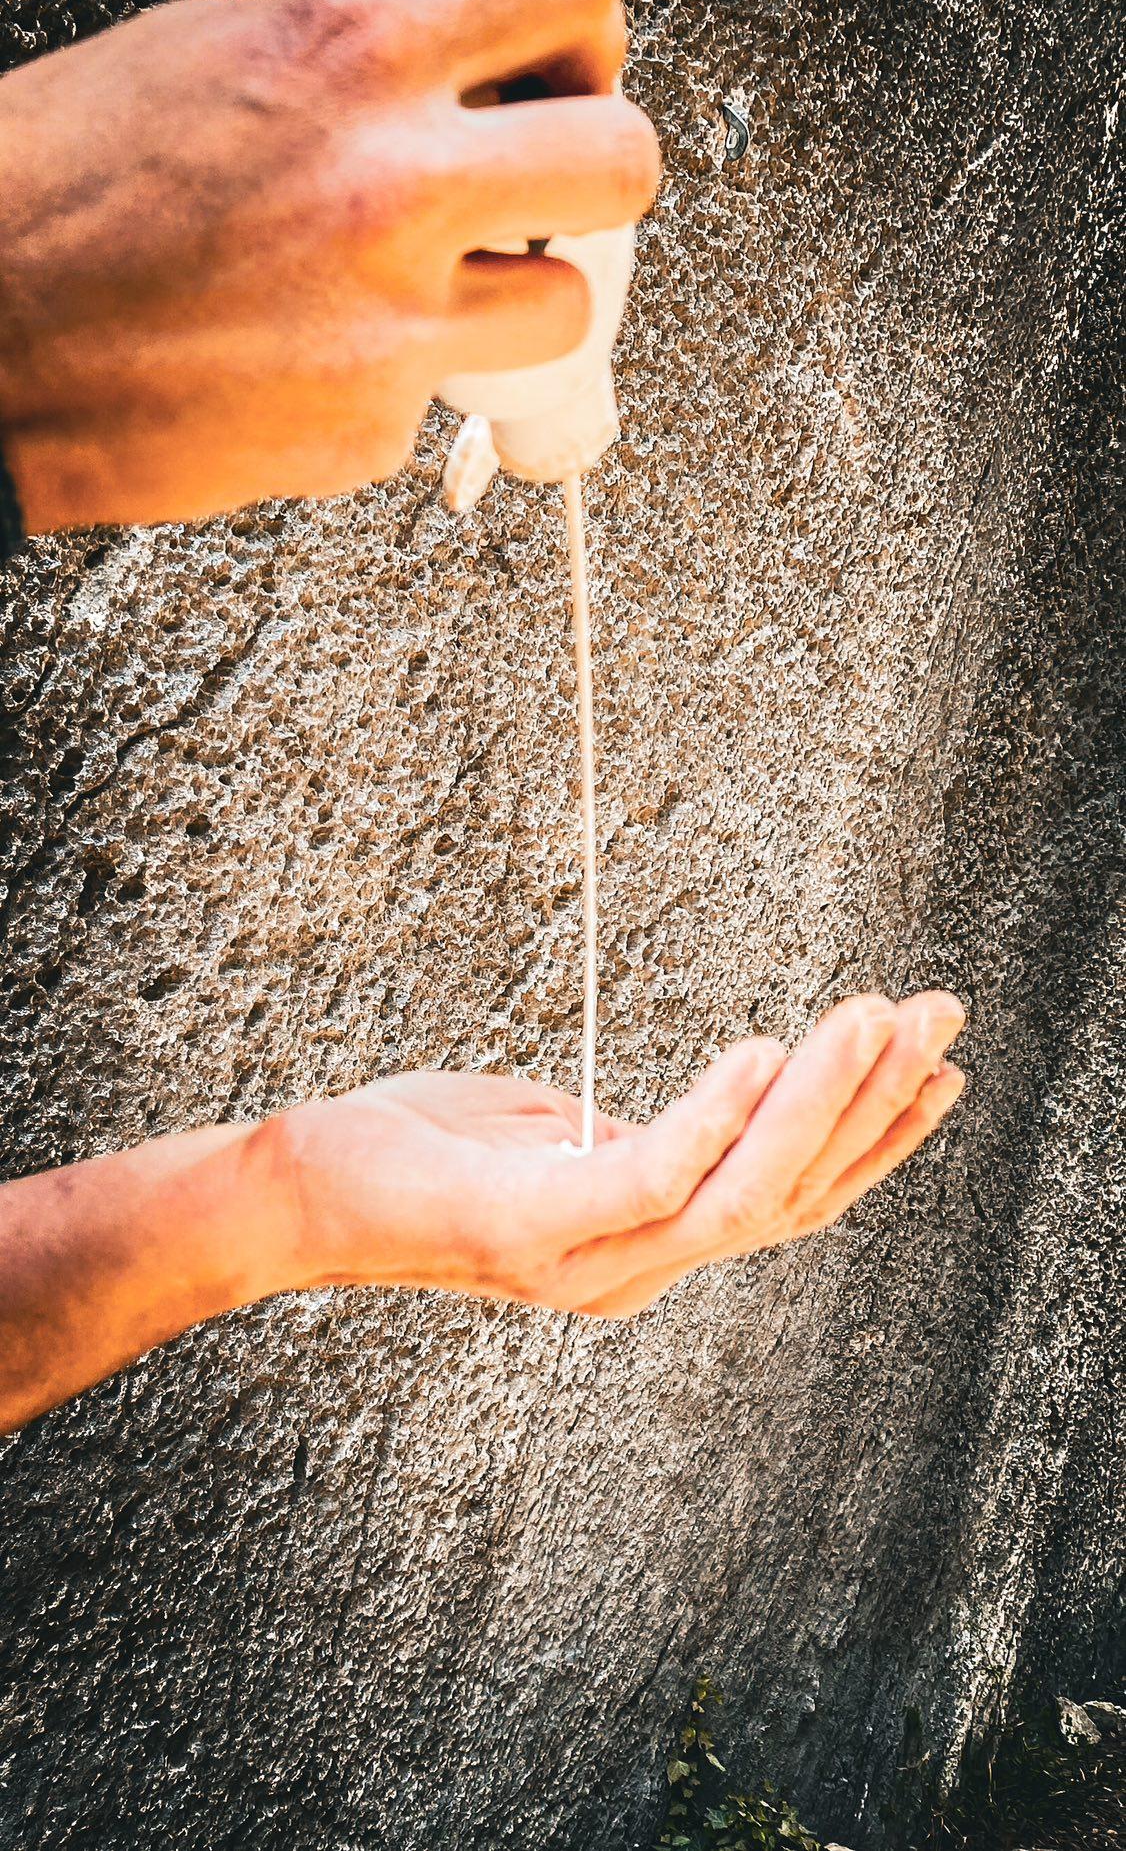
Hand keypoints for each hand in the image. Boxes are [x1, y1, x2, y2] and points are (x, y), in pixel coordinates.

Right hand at [0, 0, 658, 531]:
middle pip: (626, 161)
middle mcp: (390, 187)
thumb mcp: (200, 51)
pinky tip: (319, 350)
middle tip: (545, 180)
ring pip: (569, 305)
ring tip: (436, 283)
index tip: (567, 60)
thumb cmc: (49, 196)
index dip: (582, 26)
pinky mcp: (369, 431)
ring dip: (518, 291)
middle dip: (592, 168)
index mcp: (347, 52)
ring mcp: (389, 325)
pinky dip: (399, 375)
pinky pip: (444, 392)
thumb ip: (348, 50)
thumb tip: (442, 61)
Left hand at [277, 990, 965, 1316]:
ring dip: (821, 1098)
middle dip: (876, 1107)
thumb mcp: (548, 1136)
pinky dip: (716, 1112)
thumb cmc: (416, 1152)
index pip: (788, 1201)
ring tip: (873, 1016)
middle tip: (937, 1016)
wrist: (295, 1193)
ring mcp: (587, 1261)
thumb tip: (715, 1096)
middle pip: (790, 1197)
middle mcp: (634, 1272)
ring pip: (742, 1190)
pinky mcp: (534, 1228)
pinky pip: (652, 1175)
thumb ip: (632, 1135)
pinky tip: (761, 1047)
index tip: (938, 1069)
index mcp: (644, 1247)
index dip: (872, 1141)